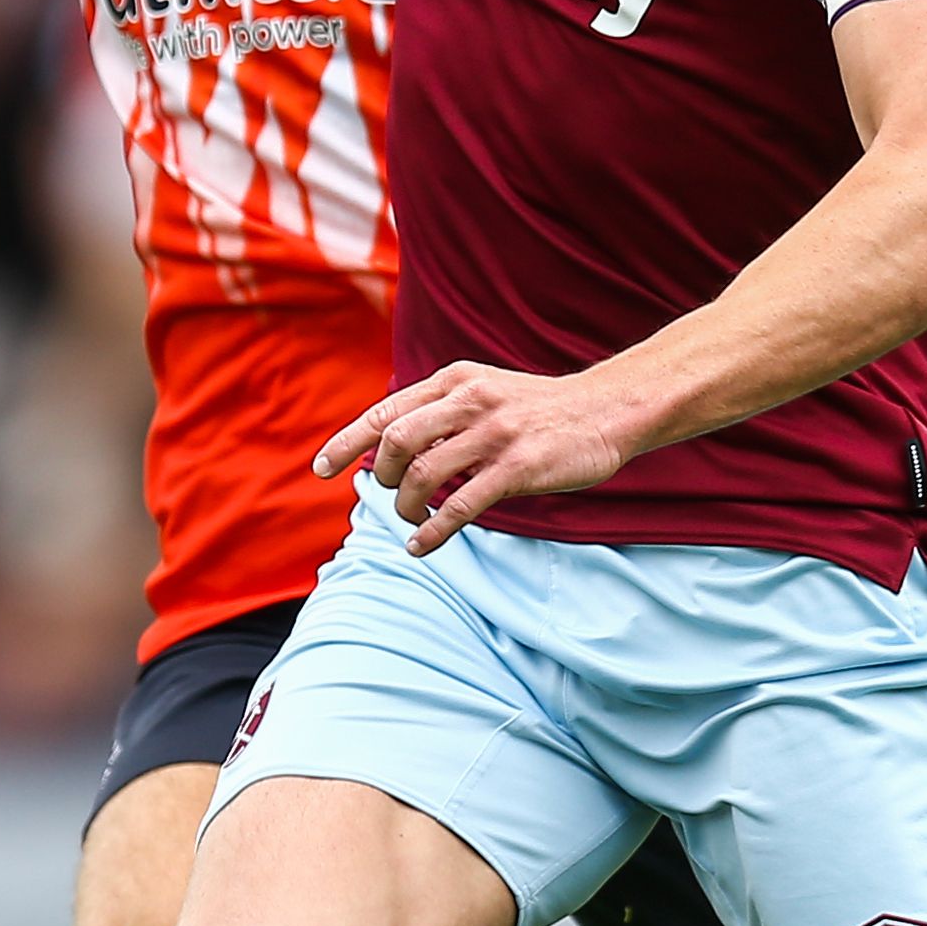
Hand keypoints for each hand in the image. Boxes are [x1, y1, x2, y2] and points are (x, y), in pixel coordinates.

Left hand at [314, 360, 647, 553]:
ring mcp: (494, 433)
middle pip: (396, 440)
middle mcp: (469, 400)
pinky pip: (460, 505)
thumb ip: (442, 412)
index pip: (385, 411)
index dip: (347, 442)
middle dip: (382, 475)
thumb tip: (392, 448)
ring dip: (405, 507)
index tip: (321, 468)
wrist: (605, 410)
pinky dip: (433, 530)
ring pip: (424, 475)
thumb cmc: (539, 411)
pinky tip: (422, 545)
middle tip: (387, 494)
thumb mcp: (485, 392)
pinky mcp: (518, 467)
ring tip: (410, 520)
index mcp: (455, 380)